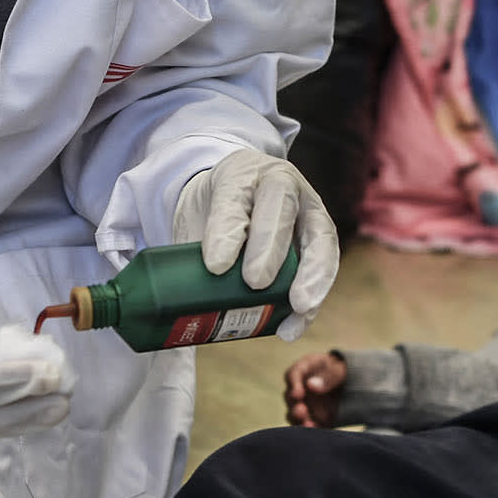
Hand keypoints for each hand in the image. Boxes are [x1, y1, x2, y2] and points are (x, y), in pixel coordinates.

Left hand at [171, 150, 339, 340]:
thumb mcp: (195, 220)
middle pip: (280, 209)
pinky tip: (296, 323)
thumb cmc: (213, 214)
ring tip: (298, 307)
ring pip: (319, 235)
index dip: (227, 231)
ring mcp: (306, 207)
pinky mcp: (321, 236)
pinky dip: (315, 295)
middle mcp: (279, 183)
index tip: (215, 266)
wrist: (234, 198)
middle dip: (269, 249)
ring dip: (311, 274)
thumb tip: (172, 307)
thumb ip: (187, 253)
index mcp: (239, 174)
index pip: (233, 198)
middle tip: (255, 282)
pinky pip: (326, 263)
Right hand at [284, 352, 346, 426]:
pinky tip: (314, 431)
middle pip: (290, 397)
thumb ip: (328, 376)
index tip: (298, 394)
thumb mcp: (340, 369)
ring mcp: (305, 404)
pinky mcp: (313, 418)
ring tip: (307, 425)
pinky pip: (307, 425)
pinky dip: (309, 430)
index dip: (293, 385)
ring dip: (298, 420)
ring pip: (294, 414)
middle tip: (301, 411)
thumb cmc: (343, 371)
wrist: (353, 383)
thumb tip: (311, 386)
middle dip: (294, 406)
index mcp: (305, 369)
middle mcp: (300, 388)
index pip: (293, 375)